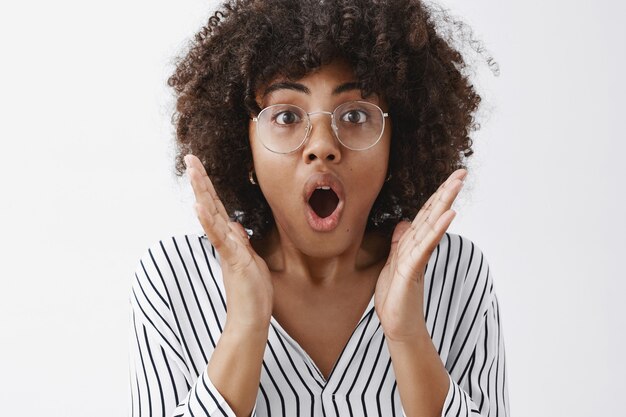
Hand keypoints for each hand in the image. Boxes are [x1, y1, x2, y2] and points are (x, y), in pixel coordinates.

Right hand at [184, 154, 272, 332]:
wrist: (251, 318)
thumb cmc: (252, 292)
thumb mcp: (250, 259)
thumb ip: (241, 241)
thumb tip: (235, 225)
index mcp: (230, 239)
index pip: (217, 207)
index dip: (209, 187)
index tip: (200, 168)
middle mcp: (224, 241)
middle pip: (210, 204)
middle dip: (201, 180)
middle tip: (190, 158)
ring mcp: (226, 249)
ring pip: (211, 215)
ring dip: (202, 192)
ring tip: (192, 171)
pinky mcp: (231, 259)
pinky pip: (218, 237)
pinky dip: (208, 221)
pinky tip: (199, 205)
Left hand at [375, 169, 466, 341]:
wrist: (397, 325)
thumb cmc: (396, 297)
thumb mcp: (393, 262)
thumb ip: (400, 242)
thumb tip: (405, 222)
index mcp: (413, 244)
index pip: (426, 214)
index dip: (437, 195)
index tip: (451, 177)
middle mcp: (418, 248)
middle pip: (433, 215)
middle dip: (446, 192)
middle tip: (463, 172)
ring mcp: (417, 258)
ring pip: (432, 225)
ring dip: (444, 204)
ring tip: (457, 184)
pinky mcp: (412, 269)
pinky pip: (425, 246)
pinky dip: (436, 229)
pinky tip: (449, 214)